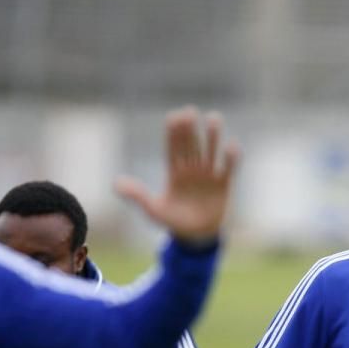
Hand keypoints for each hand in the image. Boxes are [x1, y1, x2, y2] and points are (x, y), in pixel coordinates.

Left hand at [115, 107, 240, 245]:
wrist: (196, 236)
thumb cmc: (173, 221)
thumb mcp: (153, 210)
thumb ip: (138, 195)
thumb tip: (116, 184)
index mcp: (174, 173)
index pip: (174, 149)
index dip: (174, 133)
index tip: (174, 117)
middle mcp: (192, 170)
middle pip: (191, 145)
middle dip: (191, 129)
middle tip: (190, 111)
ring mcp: (208, 176)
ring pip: (210, 152)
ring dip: (212, 136)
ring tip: (214, 118)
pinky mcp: (223, 185)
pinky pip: (228, 169)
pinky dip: (231, 158)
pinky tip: (232, 145)